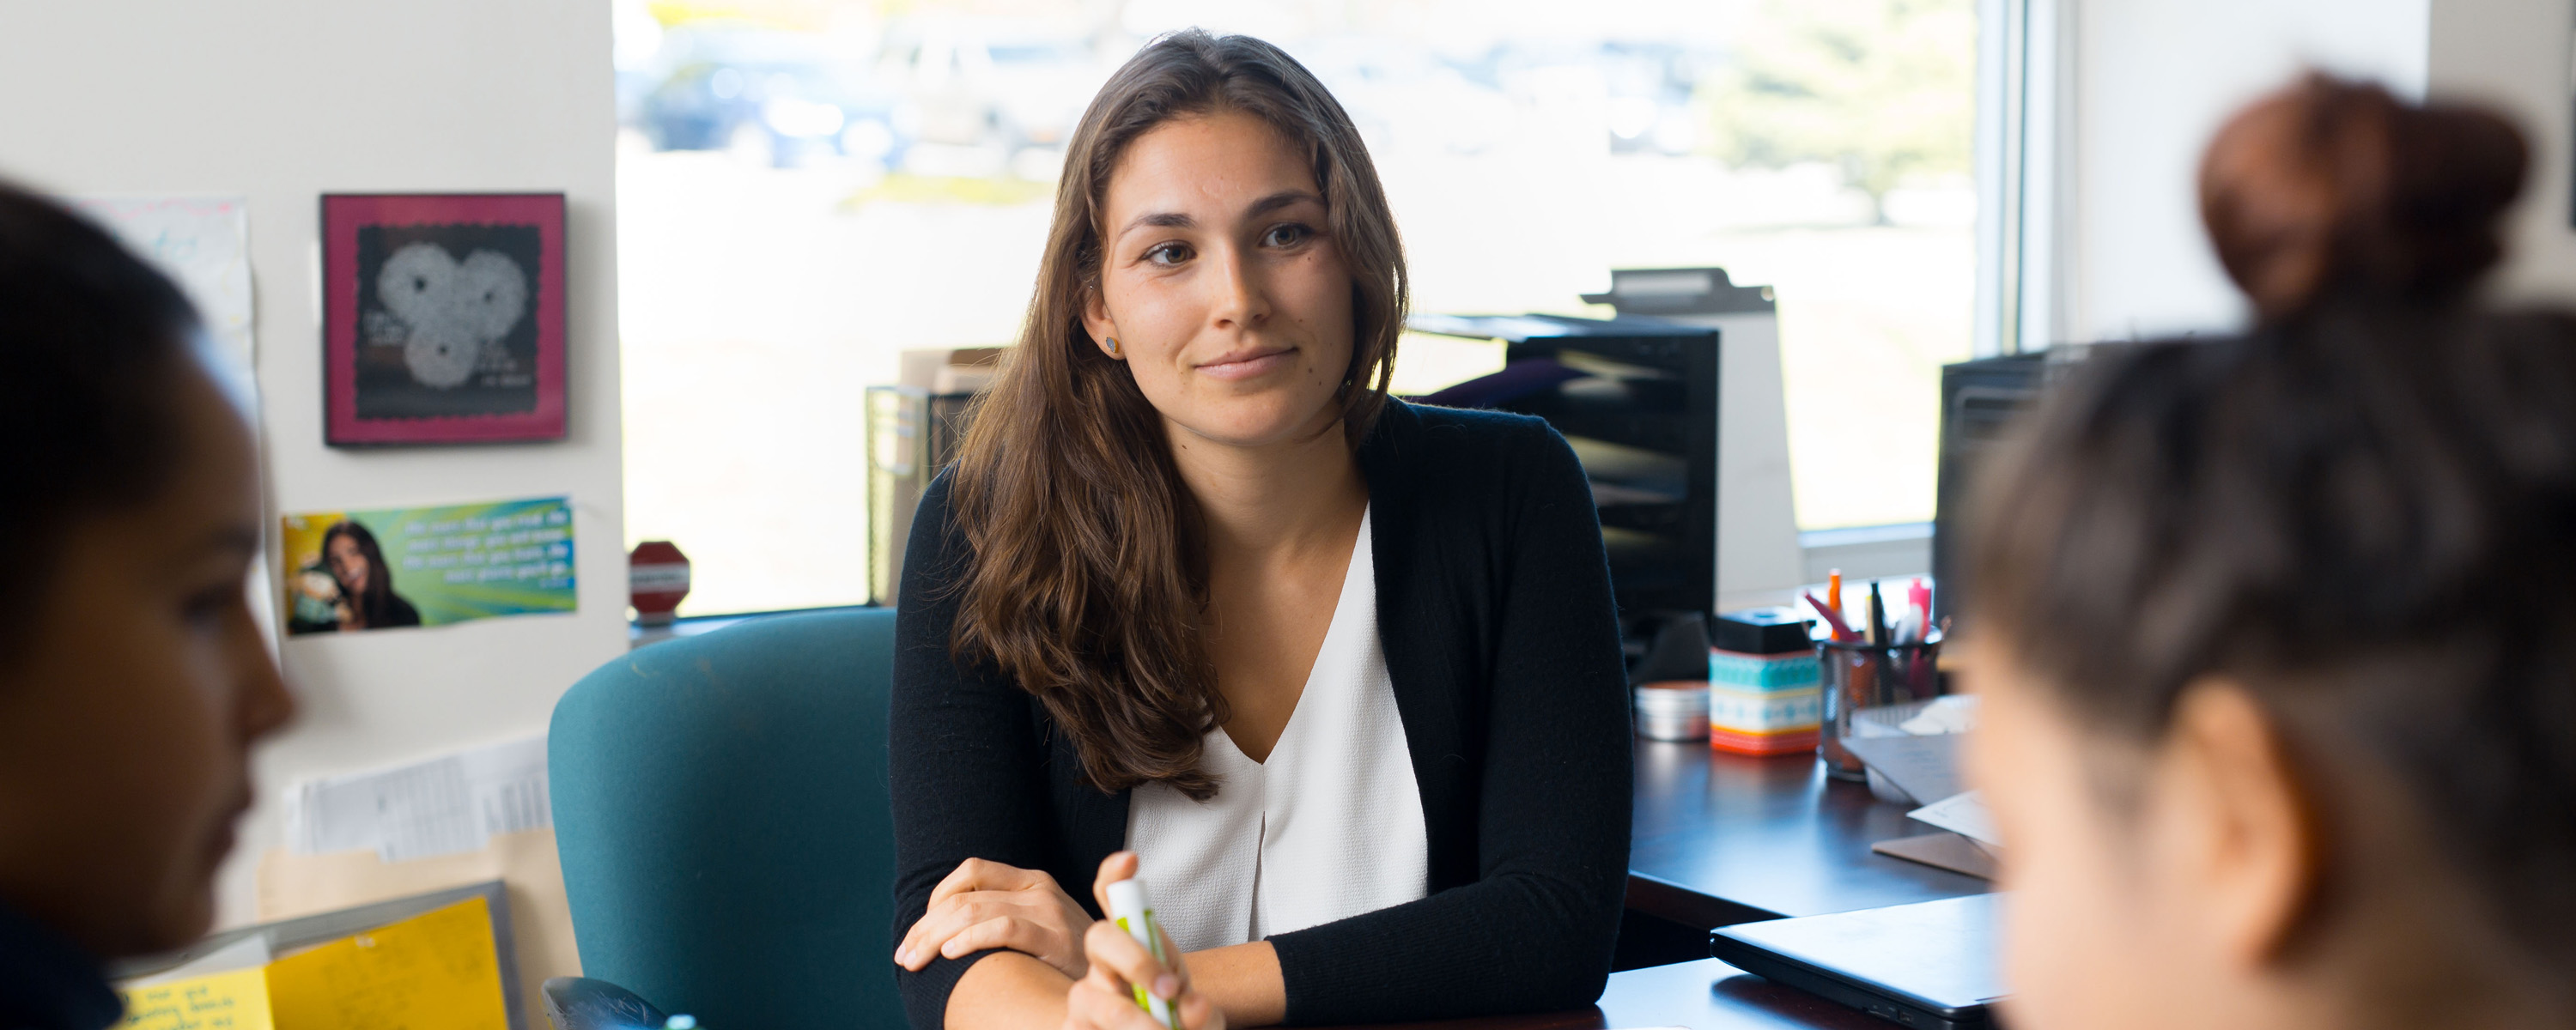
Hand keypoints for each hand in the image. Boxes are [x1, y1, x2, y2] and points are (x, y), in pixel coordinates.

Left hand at [896, 858, 1095, 978]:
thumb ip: (1002, 920)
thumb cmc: (1070, 964)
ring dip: (933, 937)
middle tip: (904, 954)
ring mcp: (1048, 911)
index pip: (971, 871)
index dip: (936, 899)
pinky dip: (969, 940)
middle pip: (963, 896)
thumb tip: (948, 924)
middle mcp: (1039, 889)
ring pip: (973, 910)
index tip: (918, 933)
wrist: (1115, 983)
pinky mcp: (1054, 938)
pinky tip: (949, 956)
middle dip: (925, 926)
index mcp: (1032, 882)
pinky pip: (1002, 930)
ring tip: (914, 961)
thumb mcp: (1041, 931)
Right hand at [1067, 853, 1222, 1029]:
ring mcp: (1084, 998)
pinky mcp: (1073, 1028)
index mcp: (1136, 949)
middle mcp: (1104, 967)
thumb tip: (1192, 1006)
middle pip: (1101, 938)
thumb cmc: (1176, 1028)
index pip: (1116, 903)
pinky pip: (1082, 1029)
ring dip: (1131, 1018)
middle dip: (1135, 958)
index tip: (1129, 860)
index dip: (1115, 878)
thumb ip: (1200, 1013)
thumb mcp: (1198, 1020)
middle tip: (1169, 991)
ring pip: (1088, 993)